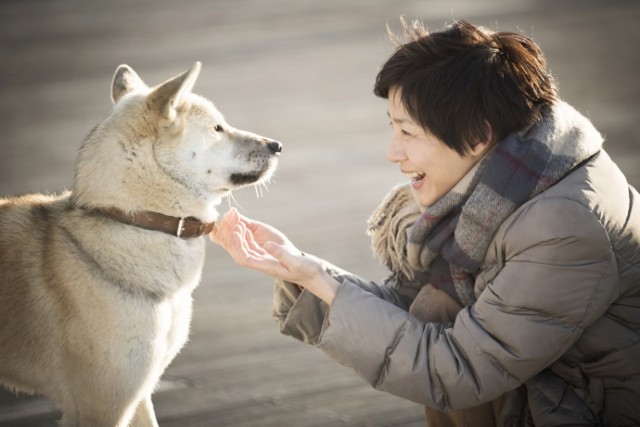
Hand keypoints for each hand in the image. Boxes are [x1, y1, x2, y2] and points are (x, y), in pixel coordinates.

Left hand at [209, 208, 339, 302]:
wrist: (309, 270)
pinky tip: (238, 215)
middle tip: (231, 219)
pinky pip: (248, 235)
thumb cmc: (304, 269)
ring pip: (240, 240)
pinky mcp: (263, 243)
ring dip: (235, 228)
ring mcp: (260, 250)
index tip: (236, 233)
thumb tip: (267, 245)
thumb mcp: (296, 263)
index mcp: (265, 266)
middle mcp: (258, 259)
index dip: (238, 246)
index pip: (244, 258)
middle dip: (232, 235)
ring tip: (232, 214)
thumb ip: (282, 254)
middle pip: (238, 249)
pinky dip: (242, 225)